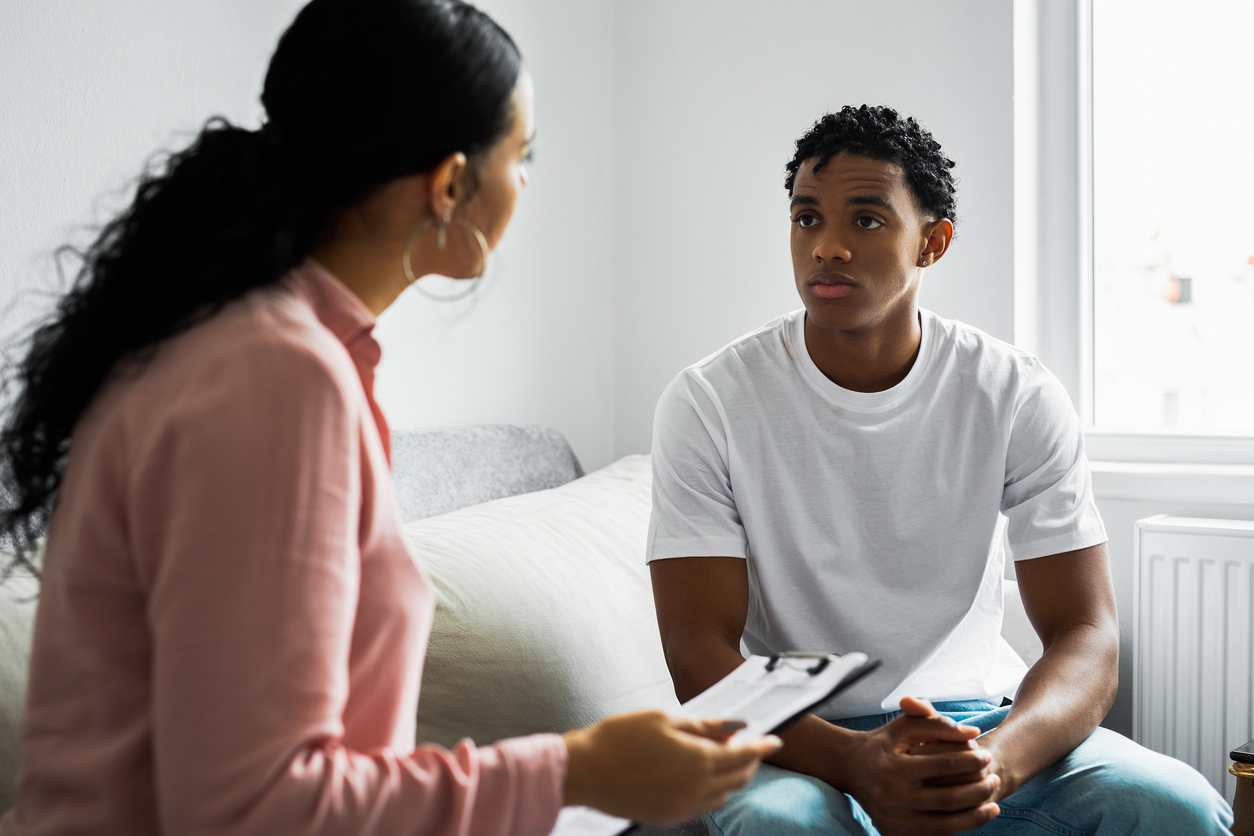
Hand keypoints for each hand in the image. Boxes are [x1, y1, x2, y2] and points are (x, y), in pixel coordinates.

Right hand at [562, 711, 781, 824]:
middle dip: (749, 761)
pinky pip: (702, 805)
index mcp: (699, 761)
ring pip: (722, 794)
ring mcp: (682, 807)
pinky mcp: (667, 817)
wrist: (585, 771)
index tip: (775, 740)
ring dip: (731, 777)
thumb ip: (705, 725)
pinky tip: (700, 775)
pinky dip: (711, 790)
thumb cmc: (619, 738)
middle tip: (749, 744)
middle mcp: (696, 789)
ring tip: (724, 756)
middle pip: (738, 778)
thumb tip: (737, 726)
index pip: (744, 755)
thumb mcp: (664, 718)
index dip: (762, 746)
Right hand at [843, 697, 1000, 835]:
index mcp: (893, 767)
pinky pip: (935, 835)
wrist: (850, 767)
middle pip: (949, 799)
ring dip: (976, 816)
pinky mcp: (894, 833)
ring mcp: (893, 819)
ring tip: (994, 803)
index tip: (987, 755)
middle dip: (979, 789)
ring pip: (946, 825)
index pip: (944, 765)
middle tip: (995, 778)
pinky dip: (958, 828)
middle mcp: (892, 797)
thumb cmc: (883, 743)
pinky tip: (974, 816)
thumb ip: (938, 724)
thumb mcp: (905, 726)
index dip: (971, 760)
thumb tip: (972, 733)